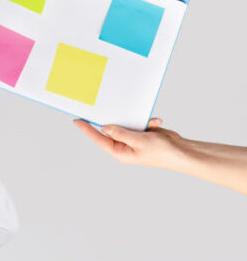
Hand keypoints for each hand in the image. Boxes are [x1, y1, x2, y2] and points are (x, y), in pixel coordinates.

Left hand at [74, 118, 190, 169]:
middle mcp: (124, 146)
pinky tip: (156, 123)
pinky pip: (139, 122)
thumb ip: (121, 133)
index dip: (87, 129)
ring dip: (136, 120)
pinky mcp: (142, 133)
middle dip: (114, 119)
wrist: (182, 151)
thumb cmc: (162, 152)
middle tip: (106, 107)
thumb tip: (105, 128)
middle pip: (111, 129)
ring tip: (147, 124)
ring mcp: (133, 139)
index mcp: (120, 152)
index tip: (77, 120)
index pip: (99, 138)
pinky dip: (147, 121)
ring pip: (126, 124)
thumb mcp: (139, 141)